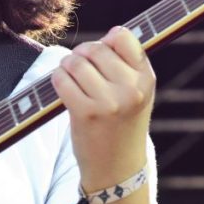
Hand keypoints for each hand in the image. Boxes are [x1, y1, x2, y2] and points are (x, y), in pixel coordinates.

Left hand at [51, 26, 154, 190]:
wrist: (118, 169)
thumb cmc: (123, 125)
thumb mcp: (137, 94)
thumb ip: (128, 65)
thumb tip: (111, 33)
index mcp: (146, 80)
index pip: (124, 37)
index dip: (107, 40)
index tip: (103, 52)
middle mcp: (130, 90)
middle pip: (96, 49)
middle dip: (82, 54)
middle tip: (81, 67)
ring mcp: (108, 102)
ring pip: (76, 63)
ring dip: (67, 66)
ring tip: (71, 76)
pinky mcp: (85, 113)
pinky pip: (62, 80)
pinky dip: (58, 79)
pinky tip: (63, 87)